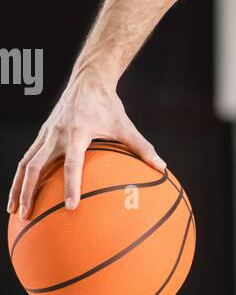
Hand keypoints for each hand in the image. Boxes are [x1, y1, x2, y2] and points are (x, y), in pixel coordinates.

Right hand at [7, 69, 164, 218]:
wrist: (87, 80)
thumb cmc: (108, 105)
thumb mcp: (126, 125)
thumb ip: (142, 148)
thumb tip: (162, 167)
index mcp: (77, 133)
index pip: (71, 164)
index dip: (71, 186)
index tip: (71, 207)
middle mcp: (56, 135)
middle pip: (36, 167)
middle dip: (29, 192)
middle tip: (27, 215)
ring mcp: (46, 135)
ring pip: (25, 164)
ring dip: (17, 188)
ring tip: (15, 211)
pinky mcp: (42, 136)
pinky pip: (28, 158)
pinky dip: (20, 177)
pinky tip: (20, 194)